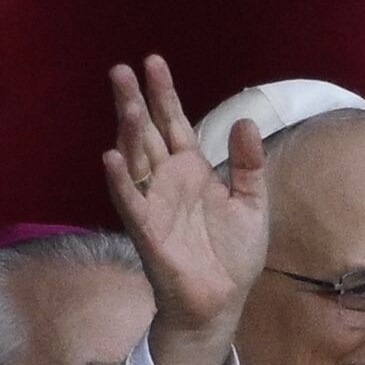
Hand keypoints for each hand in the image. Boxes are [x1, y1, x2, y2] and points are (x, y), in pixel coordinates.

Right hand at [100, 54, 268, 364]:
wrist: (222, 303)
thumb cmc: (233, 255)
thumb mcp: (252, 202)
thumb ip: (247, 164)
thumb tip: (246, 122)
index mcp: (191, 170)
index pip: (173, 122)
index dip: (163, 94)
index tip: (153, 61)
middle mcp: (167, 181)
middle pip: (146, 132)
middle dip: (134, 101)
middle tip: (121, 69)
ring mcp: (154, 204)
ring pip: (135, 159)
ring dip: (126, 130)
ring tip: (122, 99)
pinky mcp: (148, 231)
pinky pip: (131, 202)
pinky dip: (121, 181)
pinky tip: (111, 157)